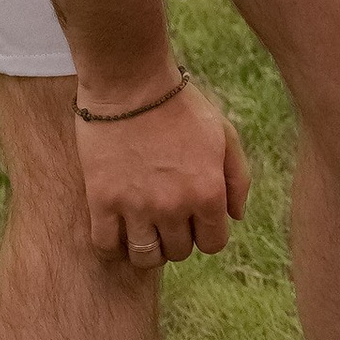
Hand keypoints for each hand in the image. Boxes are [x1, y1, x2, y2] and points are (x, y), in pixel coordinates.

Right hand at [78, 80, 248, 266]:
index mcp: (208, 192)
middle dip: (177, 238)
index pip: (213, 244)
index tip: (195, 218)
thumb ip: (238, 178)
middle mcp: (175, 206)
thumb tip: (236, 217)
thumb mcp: (224, 135)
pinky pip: (107, 246)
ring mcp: (137, 206)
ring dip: (147, 248)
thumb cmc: (180, 105)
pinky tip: (118, 229)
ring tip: (143, 228)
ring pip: (144, 257)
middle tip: (167, 216)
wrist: (131, 83)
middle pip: (178, 252)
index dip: (206, 233)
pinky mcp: (102, 200)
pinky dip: (113, 246)